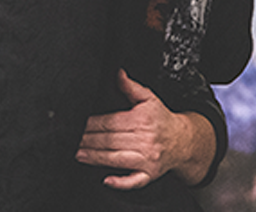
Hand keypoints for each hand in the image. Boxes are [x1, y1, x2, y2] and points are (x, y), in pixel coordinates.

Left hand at [75, 70, 213, 188]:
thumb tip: (117, 73)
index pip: (109, 122)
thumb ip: (130, 86)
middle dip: (87, 140)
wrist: (184, 140)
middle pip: (109, 140)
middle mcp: (144, 141)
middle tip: (71, 139)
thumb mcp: (148, 98)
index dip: (91, 124)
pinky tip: (106, 180)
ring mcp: (147, 159)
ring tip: (78, 154)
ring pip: (116, 159)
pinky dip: (121, 182)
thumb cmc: (162, 120)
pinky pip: (134, 181)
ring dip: (95, 157)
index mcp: (141, 121)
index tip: (77, 124)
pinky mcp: (150, 174)